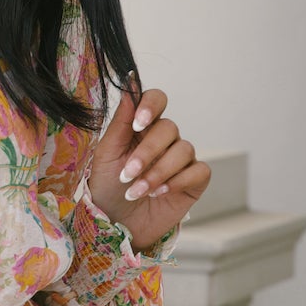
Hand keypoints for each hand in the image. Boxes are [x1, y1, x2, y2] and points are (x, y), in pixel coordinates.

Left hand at [87, 85, 209, 252]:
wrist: (114, 224)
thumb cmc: (107, 187)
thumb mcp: (107, 153)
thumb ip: (120, 120)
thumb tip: (130, 80)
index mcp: (142, 127)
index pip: (157, 100)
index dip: (151, 106)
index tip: (138, 124)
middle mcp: (164, 140)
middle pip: (170, 128)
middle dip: (147, 153)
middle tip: (127, 175)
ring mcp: (181, 160)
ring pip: (184, 149)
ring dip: (158, 172)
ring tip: (137, 191)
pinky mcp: (194, 181)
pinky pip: (198, 171)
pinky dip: (178, 181)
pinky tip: (159, 193)